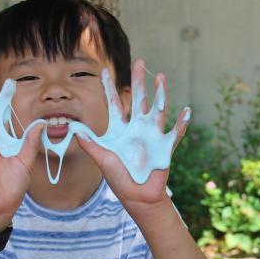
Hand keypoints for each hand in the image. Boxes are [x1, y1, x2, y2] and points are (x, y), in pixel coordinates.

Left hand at [75, 59, 189, 214]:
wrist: (137, 196)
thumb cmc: (118, 178)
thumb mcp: (102, 159)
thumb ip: (90, 143)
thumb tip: (73, 128)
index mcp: (120, 130)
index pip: (114, 103)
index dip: (109, 88)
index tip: (104, 71)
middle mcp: (137, 128)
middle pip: (138, 99)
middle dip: (138, 81)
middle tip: (139, 62)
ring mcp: (152, 136)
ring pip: (158, 109)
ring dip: (160, 93)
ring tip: (160, 77)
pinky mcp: (165, 147)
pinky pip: (175, 133)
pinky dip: (181, 123)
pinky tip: (186, 111)